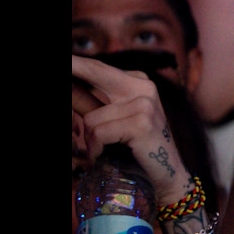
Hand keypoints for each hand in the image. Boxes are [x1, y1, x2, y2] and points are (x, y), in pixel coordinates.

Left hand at [71, 56, 194, 206]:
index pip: (96, 67)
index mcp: (138, 81)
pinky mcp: (142, 124)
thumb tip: (70, 87)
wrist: (168, 174)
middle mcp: (144, 87)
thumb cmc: (137, 148)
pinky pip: (99, 134)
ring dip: (90, 140)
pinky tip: (108, 156)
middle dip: (74, 74)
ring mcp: (145, 105)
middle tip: (86, 113)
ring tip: (106, 150)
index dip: (75, 63)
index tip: (65, 59)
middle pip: (92, 73)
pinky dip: (97, 150)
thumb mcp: (114, 119)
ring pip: (90, 118)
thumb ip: (91, 101)